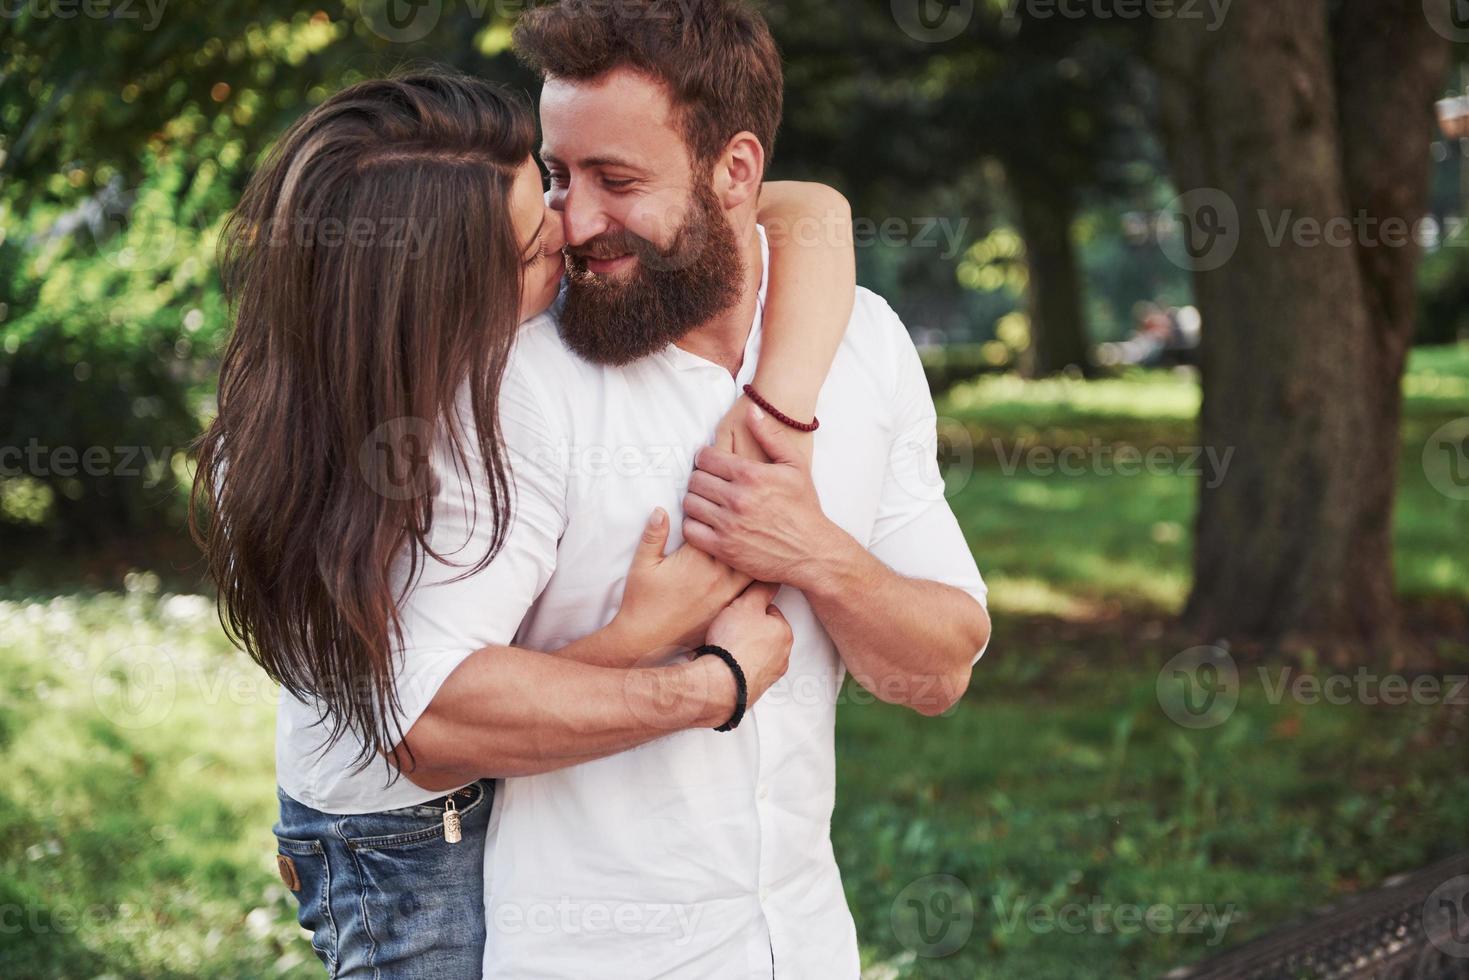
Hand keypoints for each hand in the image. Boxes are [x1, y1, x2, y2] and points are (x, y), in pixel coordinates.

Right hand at [612, 507, 752, 657]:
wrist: (645, 641)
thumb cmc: (642, 602)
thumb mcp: (643, 564)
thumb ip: (654, 535)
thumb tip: (661, 510)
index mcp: (695, 559)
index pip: (719, 528)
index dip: (724, 517)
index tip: (725, 510)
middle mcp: (715, 575)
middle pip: (742, 545)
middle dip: (745, 533)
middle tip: (752, 522)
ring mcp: (725, 594)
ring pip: (752, 568)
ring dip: (755, 555)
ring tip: (762, 544)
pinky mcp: (728, 610)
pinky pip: (752, 591)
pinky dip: (757, 579)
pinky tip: (762, 571)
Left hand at [684, 404, 842, 587]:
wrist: (812, 552)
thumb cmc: (804, 508)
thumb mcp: (795, 465)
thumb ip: (770, 436)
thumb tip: (752, 410)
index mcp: (751, 475)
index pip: (706, 457)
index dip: (705, 458)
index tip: (710, 463)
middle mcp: (737, 498)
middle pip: (695, 480)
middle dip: (700, 478)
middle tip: (709, 483)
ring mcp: (728, 525)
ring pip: (690, 504)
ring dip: (695, 500)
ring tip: (707, 501)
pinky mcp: (723, 549)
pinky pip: (691, 530)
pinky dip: (694, 525)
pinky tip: (705, 522)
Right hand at [704, 581, 792, 708]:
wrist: (721, 683)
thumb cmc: (734, 643)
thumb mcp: (746, 604)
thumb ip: (761, 589)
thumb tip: (772, 579)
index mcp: (785, 633)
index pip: (770, 611)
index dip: (750, 609)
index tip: (737, 612)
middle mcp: (782, 656)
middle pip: (762, 633)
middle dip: (746, 630)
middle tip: (729, 628)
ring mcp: (770, 675)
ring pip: (754, 653)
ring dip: (740, 649)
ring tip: (723, 645)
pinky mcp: (755, 689)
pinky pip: (746, 670)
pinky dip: (736, 666)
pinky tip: (723, 662)